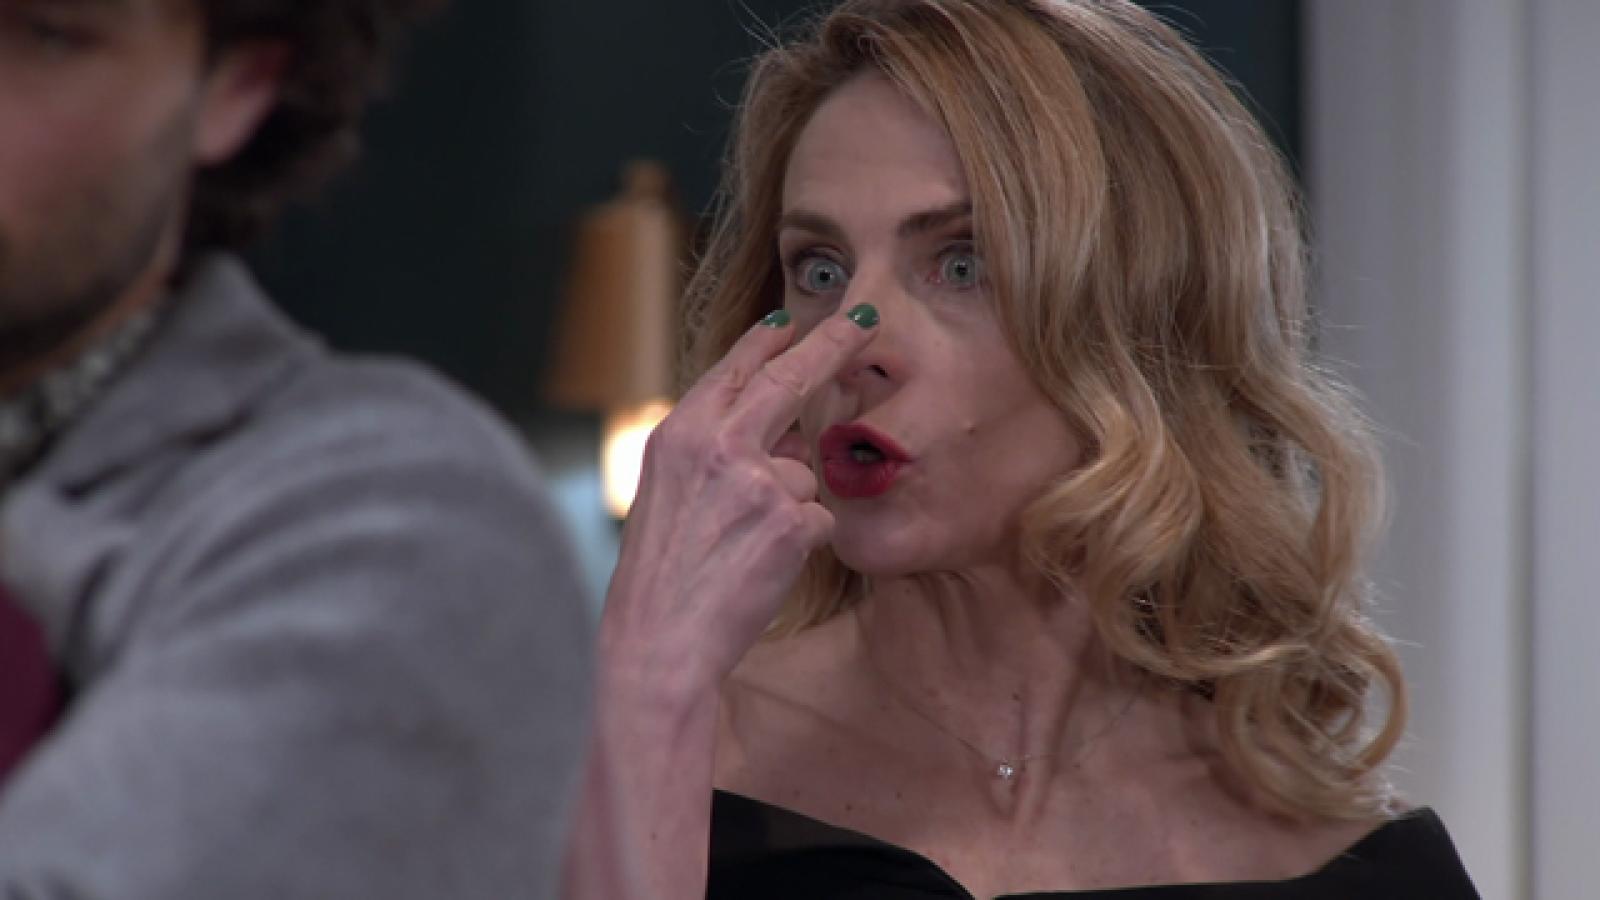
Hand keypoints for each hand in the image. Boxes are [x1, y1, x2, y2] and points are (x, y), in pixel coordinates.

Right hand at [598, 305, 878, 698]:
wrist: (659, 641)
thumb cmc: (661, 577)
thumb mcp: (666, 495)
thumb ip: (714, 455)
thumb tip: (783, 442)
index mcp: (679, 434)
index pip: (733, 370)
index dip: (765, 342)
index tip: (789, 319)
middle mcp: (718, 444)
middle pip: (790, 379)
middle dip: (832, 342)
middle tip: (864, 321)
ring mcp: (758, 481)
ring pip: (806, 474)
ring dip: (791, 509)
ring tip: (742, 551)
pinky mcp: (791, 521)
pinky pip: (819, 520)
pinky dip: (801, 546)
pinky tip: (760, 569)